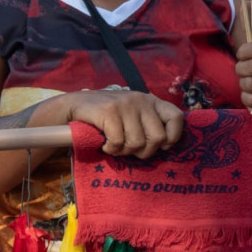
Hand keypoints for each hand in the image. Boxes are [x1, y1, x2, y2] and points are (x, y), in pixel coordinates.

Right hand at [66, 90, 183, 158]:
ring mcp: (126, 104)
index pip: (176, 117)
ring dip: (124, 151)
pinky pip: (118, 142)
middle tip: (130, 149)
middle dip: (144, 151)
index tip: (161, 146)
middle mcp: (141, 100)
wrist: (75, 106)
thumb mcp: (133, 115)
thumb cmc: (108, 116)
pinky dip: (111, 150)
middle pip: (158, 138)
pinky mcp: (109, 111)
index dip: (172, 137)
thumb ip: (149, 124)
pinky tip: (105, 145)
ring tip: (115, 145)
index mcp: (151, 101)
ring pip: (137, 143)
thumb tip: (167, 145)